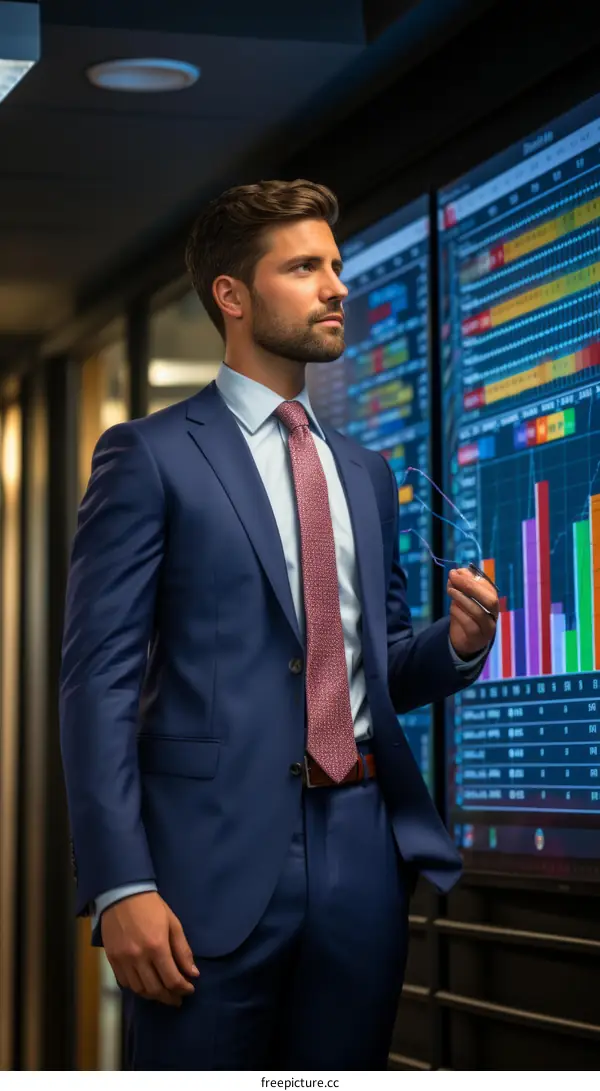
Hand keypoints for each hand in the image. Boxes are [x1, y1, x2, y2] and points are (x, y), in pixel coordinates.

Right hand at [101, 891, 198, 1006]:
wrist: (122, 894)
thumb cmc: (152, 907)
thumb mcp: (173, 923)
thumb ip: (183, 950)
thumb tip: (193, 973)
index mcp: (157, 946)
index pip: (172, 979)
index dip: (183, 989)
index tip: (190, 990)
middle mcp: (139, 957)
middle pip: (155, 989)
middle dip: (170, 997)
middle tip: (178, 999)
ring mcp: (123, 960)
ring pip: (139, 989)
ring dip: (153, 996)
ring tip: (163, 994)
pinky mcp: (112, 960)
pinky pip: (125, 983)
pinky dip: (137, 988)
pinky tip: (145, 986)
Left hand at [447, 567, 497, 658]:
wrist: (464, 641)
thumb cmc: (465, 615)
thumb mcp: (463, 598)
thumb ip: (461, 586)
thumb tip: (456, 572)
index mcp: (493, 601)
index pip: (489, 587)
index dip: (473, 578)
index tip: (457, 572)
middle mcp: (494, 614)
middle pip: (490, 600)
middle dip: (471, 586)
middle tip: (454, 578)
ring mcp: (488, 628)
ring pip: (479, 612)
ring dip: (463, 599)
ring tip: (450, 590)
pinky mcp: (478, 638)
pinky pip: (470, 624)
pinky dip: (459, 613)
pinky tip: (452, 607)